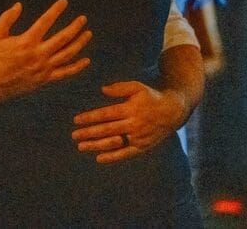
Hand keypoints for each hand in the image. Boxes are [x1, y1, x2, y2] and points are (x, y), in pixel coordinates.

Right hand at [0, 0, 90, 99]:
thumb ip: (7, 18)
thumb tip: (18, 5)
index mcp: (26, 42)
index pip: (45, 22)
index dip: (55, 10)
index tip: (64, 2)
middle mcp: (38, 55)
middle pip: (62, 38)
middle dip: (74, 27)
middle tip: (83, 18)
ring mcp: (43, 68)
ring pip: (67, 54)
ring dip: (79, 43)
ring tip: (88, 33)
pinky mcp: (45, 79)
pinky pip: (65, 73)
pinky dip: (77, 67)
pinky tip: (86, 60)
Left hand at [71, 81, 189, 163]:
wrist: (172, 112)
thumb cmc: (150, 97)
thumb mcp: (137, 87)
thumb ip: (120, 88)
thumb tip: (102, 89)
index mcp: (131, 109)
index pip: (106, 114)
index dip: (90, 117)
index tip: (76, 120)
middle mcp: (134, 124)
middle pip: (107, 130)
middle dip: (89, 133)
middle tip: (74, 135)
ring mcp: (138, 137)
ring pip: (114, 143)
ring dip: (96, 145)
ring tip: (81, 146)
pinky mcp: (142, 147)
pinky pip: (125, 154)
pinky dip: (112, 157)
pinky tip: (99, 158)